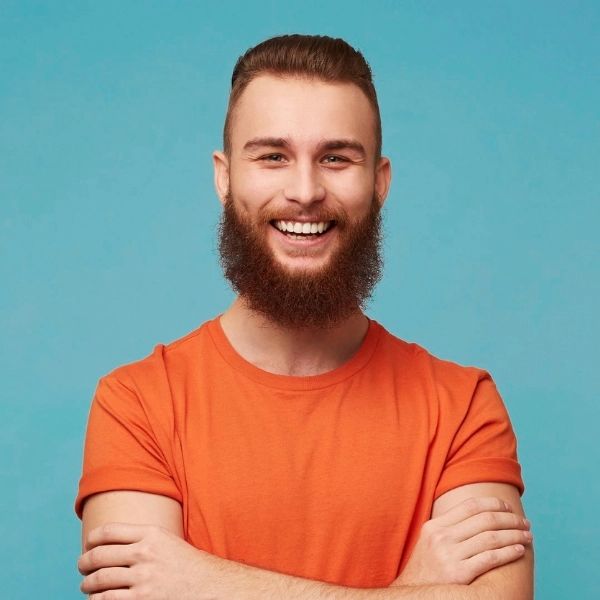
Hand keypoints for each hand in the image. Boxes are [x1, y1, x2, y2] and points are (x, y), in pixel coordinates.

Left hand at [78, 522, 223, 598]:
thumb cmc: (186, 565)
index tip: (88, 546)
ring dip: (87, 584)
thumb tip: (109, 544)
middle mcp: (145, 553)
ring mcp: (143, 578)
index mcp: (151, 533)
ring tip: (87, 586)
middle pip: (99, 555)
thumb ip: (141, 538)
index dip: (92, 539)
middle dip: (84, 563)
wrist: (209, 586)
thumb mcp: (166, 541)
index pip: (108, 531)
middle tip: (82, 568)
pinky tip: (98, 599)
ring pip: (99, 580)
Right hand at [393, 497, 532, 586]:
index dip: (493, 503)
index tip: (508, 507)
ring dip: (514, 535)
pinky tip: (519, 551)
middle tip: (524, 522)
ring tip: (527, 536)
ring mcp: (450, 555)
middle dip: (509, 519)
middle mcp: (442, 537)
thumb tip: (478, 513)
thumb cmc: (427, 567)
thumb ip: (448, 526)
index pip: (469, 506)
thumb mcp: (430, 540)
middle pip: (484, 520)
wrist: (415, 595)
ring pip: (491, 538)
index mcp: (435, 526)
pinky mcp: (459, 574)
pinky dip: (508, 552)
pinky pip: (490, 559)